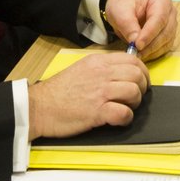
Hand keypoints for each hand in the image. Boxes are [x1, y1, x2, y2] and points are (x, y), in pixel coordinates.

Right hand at [28, 52, 148, 139]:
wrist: (37, 108)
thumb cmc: (58, 92)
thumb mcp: (82, 69)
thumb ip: (102, 68)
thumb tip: (123, 73)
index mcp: (98, 62)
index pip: (132, 60)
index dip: (142, 71)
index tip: (141, 81)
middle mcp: (102, 74)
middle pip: (137, 75)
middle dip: (142, 87)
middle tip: (135, 97)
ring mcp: (100, 92)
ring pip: (134, 92)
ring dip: (135, 102)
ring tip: (126, 108)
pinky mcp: (97, 111)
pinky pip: (124, 113)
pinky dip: (126, 118)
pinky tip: (119, 120)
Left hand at [103, 0, 176, 59]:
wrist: (124, 7)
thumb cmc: (124, 4)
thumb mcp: (120, 11)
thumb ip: (127, 24)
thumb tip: (135, 41)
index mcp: (161, 0)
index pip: (159, 19)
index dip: (149, 33)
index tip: (137, 44)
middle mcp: (170, 12)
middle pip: (166, 31)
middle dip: (151, 44)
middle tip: (136, 52)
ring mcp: (171, 24)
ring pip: (167, 41)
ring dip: (152, 50)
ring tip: (137, 54)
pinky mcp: (168, 35)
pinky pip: (165, 47)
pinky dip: (154, 53)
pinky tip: (142, 54)